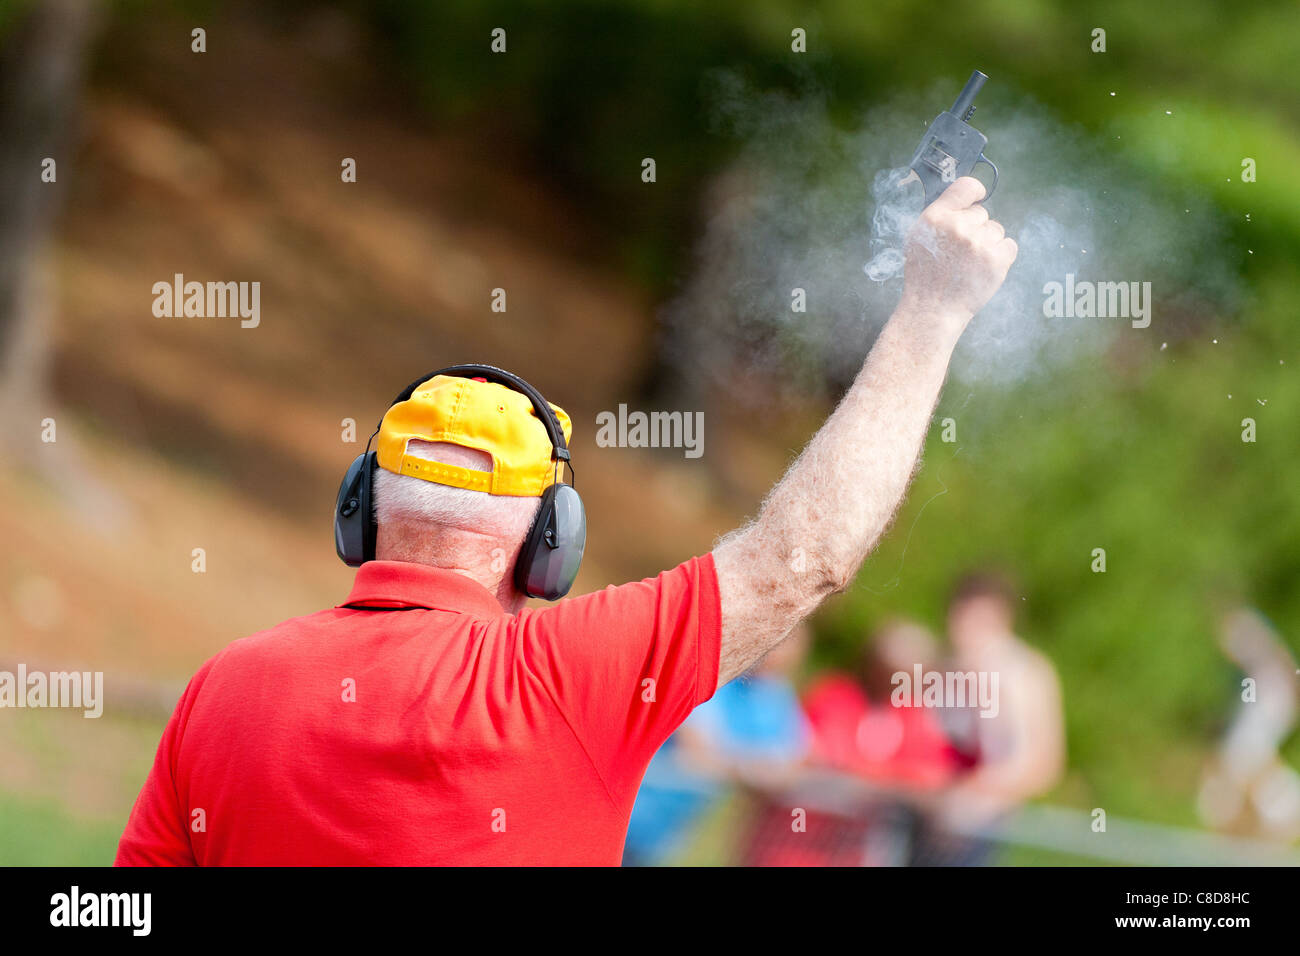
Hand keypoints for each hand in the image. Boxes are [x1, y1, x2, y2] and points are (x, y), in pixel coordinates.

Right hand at [897, 177, 1017, 338]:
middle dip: (975, 228)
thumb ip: (939, 216)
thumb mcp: (917, 237)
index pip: (966, 186)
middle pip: (982, 213)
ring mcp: (978, 242)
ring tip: (969, 264)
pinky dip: (1000, 256)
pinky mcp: (996, 259)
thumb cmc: (924, 275)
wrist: (933, 309)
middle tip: (960, 252)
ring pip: (996, 230)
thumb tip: (965, 200)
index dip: (976, 191)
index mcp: (936, 216)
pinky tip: (983, 269)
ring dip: (987, 244)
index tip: (978, 197)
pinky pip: (1009, 245)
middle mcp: (958, 225)